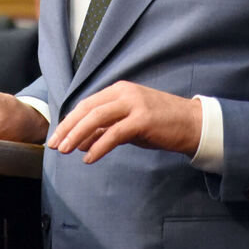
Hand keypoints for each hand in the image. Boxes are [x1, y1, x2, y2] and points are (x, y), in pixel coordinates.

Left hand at [47, 81, 202, 163]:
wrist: (193, 124)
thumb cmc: (161, 125)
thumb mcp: (129, 123)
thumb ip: (107, 129)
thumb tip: (82, 142)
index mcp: (118, 90)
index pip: (86, 104)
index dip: (69, 120)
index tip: (57, 136)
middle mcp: (124, 93)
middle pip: (87, 109)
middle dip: (67, 128)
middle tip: (54, 145)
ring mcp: (134, 104)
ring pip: (97, 119)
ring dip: (77, 135)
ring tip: (66, 151)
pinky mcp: (143, 119)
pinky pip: (114, 134)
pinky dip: (99, 146)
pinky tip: (89, 158)